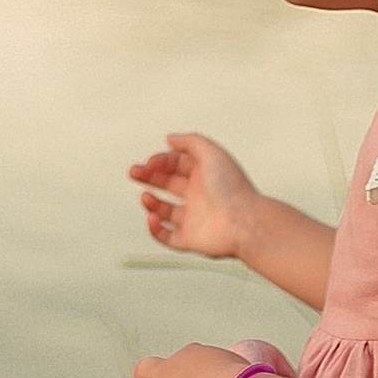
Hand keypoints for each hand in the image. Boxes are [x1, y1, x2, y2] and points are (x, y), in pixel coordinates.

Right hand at [128, 130, 261, 262]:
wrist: (244, 222)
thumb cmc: (232, 188)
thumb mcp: (211, 153)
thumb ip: (190, 141)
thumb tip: (170, 138)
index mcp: (204, 175)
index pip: (176, 164)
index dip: (161, 161)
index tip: (150, 162)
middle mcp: (199, 195)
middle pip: (167, 183)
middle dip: (148, 176)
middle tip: (134, 172)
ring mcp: (194, 218)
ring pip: (165, 210)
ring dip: (150, 202)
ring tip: (146, 197)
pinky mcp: (190, 239)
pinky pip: (167, 236)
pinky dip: (155, 229)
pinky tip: (152, 218)